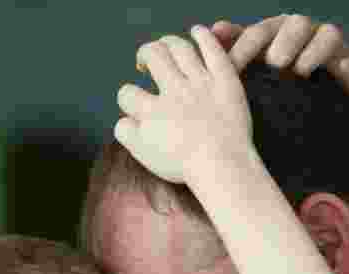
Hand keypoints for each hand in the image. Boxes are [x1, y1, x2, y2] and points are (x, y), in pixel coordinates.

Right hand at [118, 27, 251, 184]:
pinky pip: (212, 49)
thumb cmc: (186, 167)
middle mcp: (173, 91)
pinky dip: (203, 36)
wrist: (224, 167)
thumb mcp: (146, 156)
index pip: (127, 93)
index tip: (135, 101)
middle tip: (146, 61)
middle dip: (145, 54)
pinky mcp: (225, 80)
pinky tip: (197, 32)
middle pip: (153, 56)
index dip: (128, 96)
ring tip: (166, 45)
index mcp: (152, 111)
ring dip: (169, 42)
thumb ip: (128, 134)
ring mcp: (200, 83)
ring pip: (179, 47)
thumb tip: (123, 119)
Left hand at [211, 14, 348, 97]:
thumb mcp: (248, 74)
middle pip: (297, 24)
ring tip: (303, 70)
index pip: (259, 32)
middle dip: (286, 40)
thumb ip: (230, 53)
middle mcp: (305, 34)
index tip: (233, 67)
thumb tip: (212, 29)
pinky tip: (346, 74)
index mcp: (276, 33)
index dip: (246, 47)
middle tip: (274, 62)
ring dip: (317, 49)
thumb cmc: (270, 90)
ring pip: (330, 34)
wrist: (306, 116)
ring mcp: (332, 49)